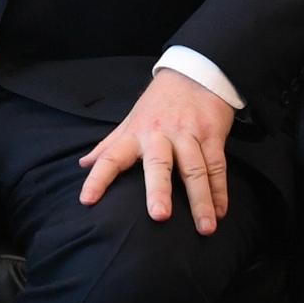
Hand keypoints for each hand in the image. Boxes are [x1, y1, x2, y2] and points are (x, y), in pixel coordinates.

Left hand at [78, 68, 235, 234]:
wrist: (192, 74)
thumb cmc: (157, 104)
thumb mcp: (130, 120)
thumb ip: (109, 145)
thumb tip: (83, 164)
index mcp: (134, 133)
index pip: (110, 157)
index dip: (97, 178)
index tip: (87, 200)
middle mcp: (159, 135)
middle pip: (158, 164)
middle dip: (158, 189)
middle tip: (158, 216)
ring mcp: (187, 135)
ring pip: (195, 169)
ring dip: (201, 199)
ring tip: (205, 228)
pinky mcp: (212, 135)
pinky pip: (217, 166)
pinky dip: (220, 191)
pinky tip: (220, 212)